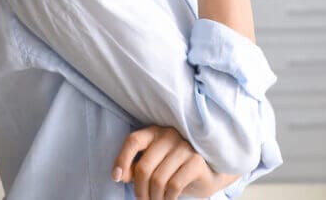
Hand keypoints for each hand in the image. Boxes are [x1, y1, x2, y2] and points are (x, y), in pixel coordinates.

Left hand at [112, 125, 239, 198]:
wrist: (208, 173)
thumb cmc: (174, 168)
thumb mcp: (153, 164)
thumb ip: (137, 166)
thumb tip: (120, 175)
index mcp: (154, 132)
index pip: (133, 141)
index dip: (122, 160)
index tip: (117, 178)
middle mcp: (169, 135)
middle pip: (144, 167)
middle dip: (139, 190)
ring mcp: (184, 147)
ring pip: (158, 179)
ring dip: (154, 198)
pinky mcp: (195, 161)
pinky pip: (173, 185)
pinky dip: (167, 199)